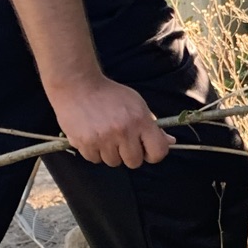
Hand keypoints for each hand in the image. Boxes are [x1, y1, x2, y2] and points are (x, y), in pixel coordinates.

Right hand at [54, 78, 174, 167]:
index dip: (153, 154)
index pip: (158, 152)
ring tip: (104, 135)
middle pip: (134, 162)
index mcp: (140, 120)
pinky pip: (94, 159)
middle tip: (121, 140)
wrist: (78, 85)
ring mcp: (104, 139)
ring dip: (110, 153)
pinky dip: (94, 151)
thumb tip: (170, 141)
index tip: (146, 150)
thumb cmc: (110, 94)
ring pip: (113, 162)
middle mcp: (123, 131)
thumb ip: (153, 125)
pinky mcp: (85, 143)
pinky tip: (92, 135)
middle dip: (129, 154)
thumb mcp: (136, 104)